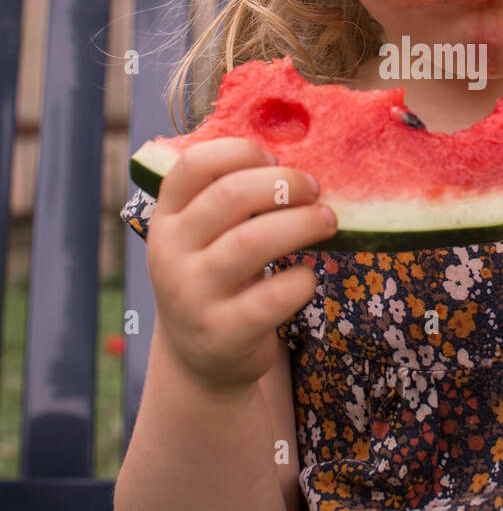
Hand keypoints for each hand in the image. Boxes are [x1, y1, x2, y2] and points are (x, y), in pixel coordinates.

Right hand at [145, 138, 337, 393]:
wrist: (200, 358)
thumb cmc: (217, 278)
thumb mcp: (207, 238)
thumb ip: (233, 201)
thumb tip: (297, 161)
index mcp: (166, 219)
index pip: (193, 166)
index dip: (239, 152)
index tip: (273, 159)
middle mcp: (170, 254)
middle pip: (229, 196)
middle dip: (283, 184)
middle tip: (314, 188)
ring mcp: (192, 296)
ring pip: (250, 243)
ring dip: (300, 224)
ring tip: (327, 221)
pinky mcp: (222, 334)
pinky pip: (270, 299)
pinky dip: (300, 281)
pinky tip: (309, 277)